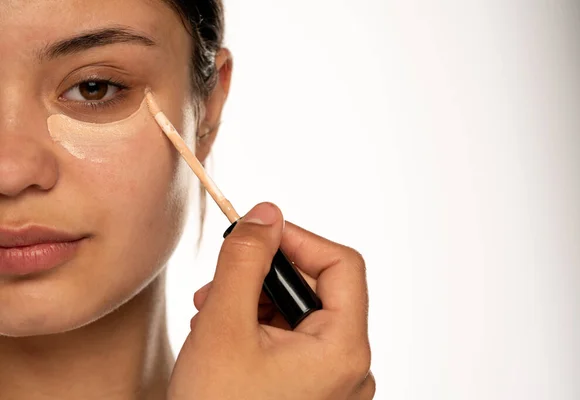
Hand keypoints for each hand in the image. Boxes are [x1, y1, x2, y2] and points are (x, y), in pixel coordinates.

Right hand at [168, 202, 374, 399]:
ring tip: (213, 313)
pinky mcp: (314, 392)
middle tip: (222, 280)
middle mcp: (350, 368)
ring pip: (303, 316)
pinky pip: (296, 343)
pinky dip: (263, 329)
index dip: (299, 240)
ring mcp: (333, 383)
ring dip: (258, 302)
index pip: (342, 265)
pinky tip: (226, 335)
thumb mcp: (223, 325)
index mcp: (344, 350)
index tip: (258, 232)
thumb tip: (265, 213)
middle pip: (320, 289)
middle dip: (267, 276)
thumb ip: (246, 260)